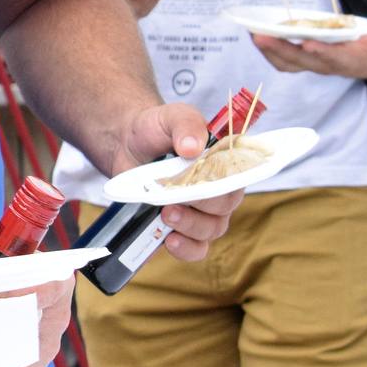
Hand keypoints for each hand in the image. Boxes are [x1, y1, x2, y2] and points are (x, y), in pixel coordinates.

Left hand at [111, 104, 243, 261]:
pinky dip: (185, 249)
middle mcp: (218, 191)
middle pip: (224, 208)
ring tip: (166, 214)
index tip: (213, 184)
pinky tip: (169, 241)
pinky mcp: (181, 229)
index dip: (230, 184)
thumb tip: (192, 147)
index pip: (240, 178)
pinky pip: (195, 249)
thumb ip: (185, 124)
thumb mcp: (170, 117)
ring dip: (190, 227)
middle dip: (200, 206)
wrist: (126, 144)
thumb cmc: (155, 129)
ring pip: (211, 231)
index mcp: (225, 164)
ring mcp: (201, 213)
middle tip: (173, 198)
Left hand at [250, 19, 366, 80]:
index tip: (307, 43)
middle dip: (280, 49)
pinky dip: (270, 50)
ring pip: (287, 63)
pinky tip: (257, 35)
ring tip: (252, 33)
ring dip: (269, 51)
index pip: (332, 59)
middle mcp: (328, 66)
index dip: (320, 52)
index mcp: (349, 62)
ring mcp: (315, 65)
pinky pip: (284, 60)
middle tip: (260, 35)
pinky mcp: (307, 61)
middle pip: (300, 61)